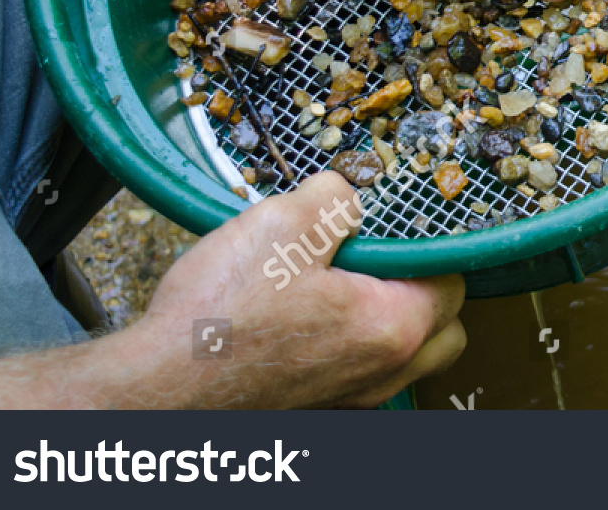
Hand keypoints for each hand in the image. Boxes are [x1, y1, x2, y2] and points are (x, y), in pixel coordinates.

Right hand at [133, 171, 465, 408]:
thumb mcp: (283, 223)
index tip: (402, 227)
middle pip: (441, 331)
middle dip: (424, 291)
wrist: (154, 391)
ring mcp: (348, 400)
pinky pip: (358, 376)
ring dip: (388, 321)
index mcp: (393, 328)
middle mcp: (381, 375)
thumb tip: (349, 197)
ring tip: (339, 284)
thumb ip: (336, 198)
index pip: (454, 283)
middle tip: (379, 257)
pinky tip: (306, 319)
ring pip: (402, 359)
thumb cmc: (219, 319)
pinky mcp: (313, 410)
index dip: (432, 248)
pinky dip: (348, 348)